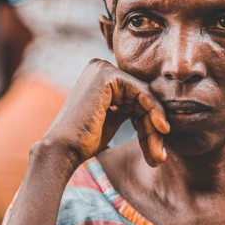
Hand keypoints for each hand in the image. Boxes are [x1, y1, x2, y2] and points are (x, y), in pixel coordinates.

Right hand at [42, 59, 169, 169]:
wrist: (63, 149)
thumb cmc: (84, 141)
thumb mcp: (111, 119)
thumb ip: (127, 107)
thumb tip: (153, 107)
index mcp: (100, 77)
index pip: (136, 96)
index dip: (149, 123)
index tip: (156, 150)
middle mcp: (100, 68)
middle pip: (141, 97)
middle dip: (153, 128)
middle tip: (159, 157)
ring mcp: (103, 70)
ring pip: (145, 97)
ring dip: (154, 127)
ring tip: (158, 155)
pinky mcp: (107, 77)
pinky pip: (142, 93)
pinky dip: (154, 113)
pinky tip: (161, 130)